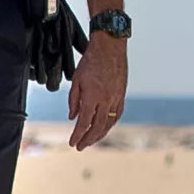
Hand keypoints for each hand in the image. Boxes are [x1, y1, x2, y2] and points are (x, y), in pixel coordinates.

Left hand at [68, 34, 126, 149]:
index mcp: (92, 97)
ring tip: (91, 141)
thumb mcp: (76, 80)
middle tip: (80, 147)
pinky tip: (105, 128)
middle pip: (97, 127)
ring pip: (109, 123)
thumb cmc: (91, 61)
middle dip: (88, 139)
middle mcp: (105, 100)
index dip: (78, 135)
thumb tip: (72, 117)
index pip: (84, 122)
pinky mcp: (122, 95)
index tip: (72, 143)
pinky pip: (117, 114)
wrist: (110, 47)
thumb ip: (73, 100)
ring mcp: (116, 98)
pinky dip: (110, 124)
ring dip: (100, 135)